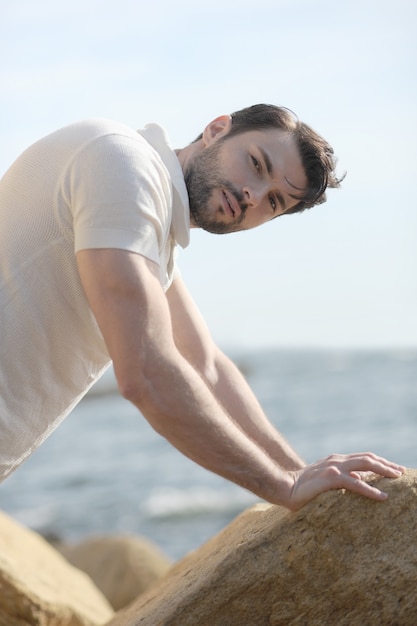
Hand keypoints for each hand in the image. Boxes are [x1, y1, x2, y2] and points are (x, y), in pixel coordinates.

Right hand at [287, 452, 405, 510]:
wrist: (285, 488)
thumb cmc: (304, 488)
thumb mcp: (327, 481)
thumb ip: (342, 479)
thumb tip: (361, 481)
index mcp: (337, 460)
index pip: (363, 457)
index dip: (380, 462)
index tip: (395, 469)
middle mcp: (337, 460)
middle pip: (368, 458)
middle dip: (386, 464)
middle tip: (401, 472)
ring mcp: (334, 467)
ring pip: (365, 464)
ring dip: (384, 470)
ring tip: (397, 478)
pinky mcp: (331, 478)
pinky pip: (356, 483)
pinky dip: (371, 490)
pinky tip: (383, 497)